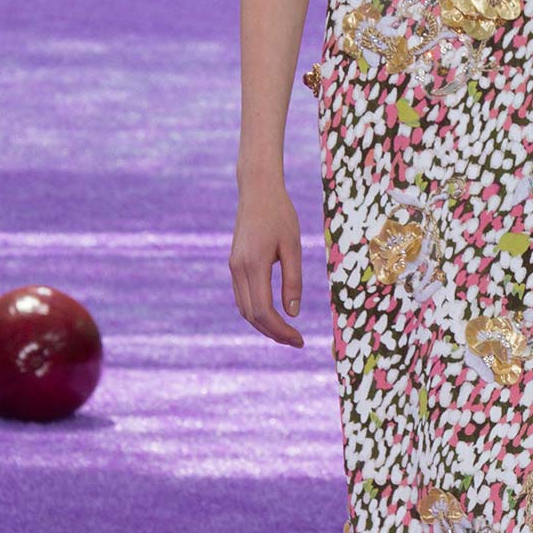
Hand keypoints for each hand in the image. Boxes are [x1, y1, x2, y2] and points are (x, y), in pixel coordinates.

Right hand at [229, 180, 304, 347]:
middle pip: (252, 315)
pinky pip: (242, 297)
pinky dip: (256, 312)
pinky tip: (273, 316)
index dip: (280, 331)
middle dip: (273, 333)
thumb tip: (293, 313)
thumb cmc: (280, 215)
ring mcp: (233, 267)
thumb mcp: (293, 246)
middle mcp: (238, 269)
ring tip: (287, 333)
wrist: (257, 191)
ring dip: (264, 325)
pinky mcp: (234, 264)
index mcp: (253, 265)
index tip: (299, 340)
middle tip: (297, 341)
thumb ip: (293, 280)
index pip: (263, 311)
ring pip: (244, 309)